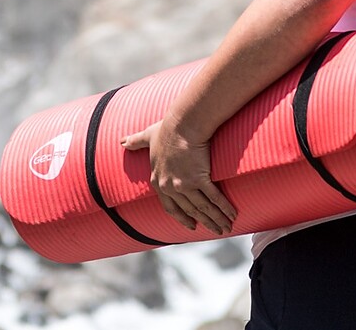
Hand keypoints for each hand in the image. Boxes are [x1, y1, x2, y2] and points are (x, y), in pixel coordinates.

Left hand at [120, 121, 235, 234]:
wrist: (183, 124)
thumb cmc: (167, 129)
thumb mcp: (147, 136)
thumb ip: (135, 141)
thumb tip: (122, 142)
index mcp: (158, 182)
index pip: (170, 207)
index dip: (182, 218)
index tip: (192, 226)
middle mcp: (170, 187)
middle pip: (190, 210)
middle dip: (205, 223)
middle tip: (217, 231)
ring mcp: (185, 185)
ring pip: (203, 208)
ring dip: (217, 219)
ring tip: (227, 227)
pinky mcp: (200, 179)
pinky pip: (214, 198)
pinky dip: (224, 208)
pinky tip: (233, 215)